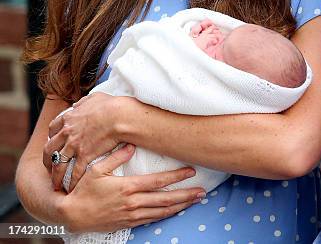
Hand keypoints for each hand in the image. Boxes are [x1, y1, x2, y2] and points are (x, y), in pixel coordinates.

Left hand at [44, 92, 126, 190]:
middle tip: (50, 167)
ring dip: (56, 176)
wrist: (119, 116)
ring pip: (58, 164)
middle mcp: (67, 132)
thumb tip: (79, 104)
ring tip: (56, 184)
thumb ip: (84, 102)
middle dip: (48, 160)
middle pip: (50, 149)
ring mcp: (74, 145)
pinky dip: (72, 181)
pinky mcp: (84, 156)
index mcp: (69, 118)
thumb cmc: (111, 105)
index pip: (53, 129)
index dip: (52, 137)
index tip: (55, 142)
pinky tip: (72, 187)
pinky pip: (75, 172)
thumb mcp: (94, 98)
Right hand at [60, 144, 205, 232]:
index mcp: (128, 186)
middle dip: (185, 195)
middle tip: (202, 191)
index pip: (158, 181)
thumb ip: (115, 156)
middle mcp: (133, 202)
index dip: (177, 176)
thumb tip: (132, 145)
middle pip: (165, 199)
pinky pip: (152, 220)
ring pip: (161, 212)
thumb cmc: (83, 190)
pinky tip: (175, 211)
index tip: (191, 171)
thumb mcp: (97, 169)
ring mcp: (131, 215)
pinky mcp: (128, 223)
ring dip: (180, 206)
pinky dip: (166, 215)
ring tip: (195, 201)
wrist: (71, 215)